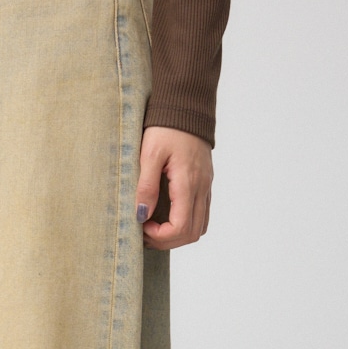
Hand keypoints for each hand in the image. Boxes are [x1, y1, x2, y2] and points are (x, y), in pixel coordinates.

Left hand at [135, 125, 212, 249]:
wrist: (185, 107)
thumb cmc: (165, 128)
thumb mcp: (149, 154)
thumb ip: (146, 186)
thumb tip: (141, 215)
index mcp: (188, 183)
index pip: (180, 228)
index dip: (160, 236)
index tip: (141, 225)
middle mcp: (201, 189)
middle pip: (192, 234)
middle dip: (166, 241)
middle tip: (144, 232)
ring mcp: (206, 187)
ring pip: (199, 227)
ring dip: (177, 235)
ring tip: (154, 226)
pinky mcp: (205, 184)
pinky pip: (201, 214)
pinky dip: (185, 223)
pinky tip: (165, 216)